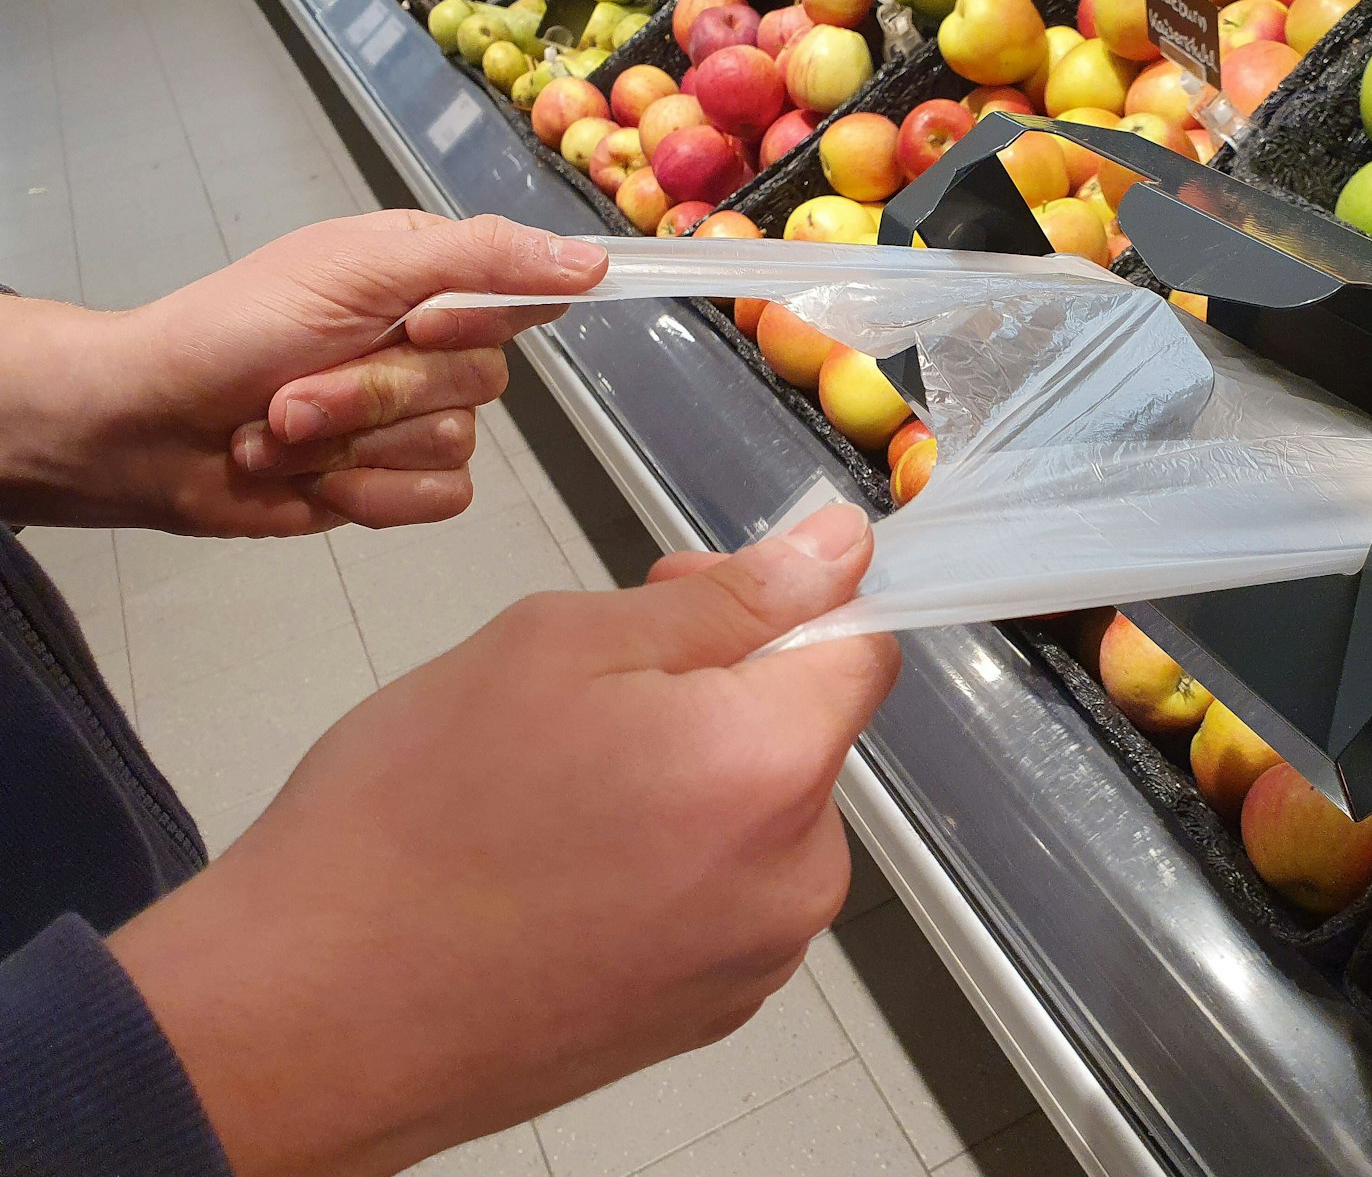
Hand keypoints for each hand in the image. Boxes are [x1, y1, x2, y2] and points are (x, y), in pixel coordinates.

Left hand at [0, 211, 605, 534]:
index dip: (473, 321)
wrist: (146, 428)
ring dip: (353, 444)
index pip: (522, 293)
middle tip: (297, 385)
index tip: (412, 326)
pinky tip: (312, 477)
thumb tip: (592, 261)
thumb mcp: (358, 269)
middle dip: (375, 394)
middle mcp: (432, 346)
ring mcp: (413, 420)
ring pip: (456, 445)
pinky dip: (369, 493)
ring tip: (283, 428)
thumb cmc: (232, 331)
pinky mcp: (396, 485)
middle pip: (481, 383)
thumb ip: (481, 259)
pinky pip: (440, 498)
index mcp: (428, 277)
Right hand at [108, 503, 898, 1176]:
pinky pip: (723, 892)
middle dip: (724, 686)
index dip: (791, 599)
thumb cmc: (413, 820)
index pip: (864, 647)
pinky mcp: (708, 1011)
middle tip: (591, 681)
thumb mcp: (561, 645)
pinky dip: (667, 855)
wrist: (311, 1015)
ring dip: (691, 773)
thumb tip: (837, 552)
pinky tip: (563, 855)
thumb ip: (726, 599)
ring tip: (557, 782)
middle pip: (807, 733)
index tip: (708, 592)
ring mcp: (755, 958)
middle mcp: (794, 877)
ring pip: (761, 814)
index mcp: (772, 767)